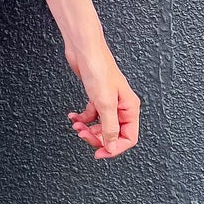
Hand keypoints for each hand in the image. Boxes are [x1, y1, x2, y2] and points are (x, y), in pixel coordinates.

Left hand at [64, 41, 139, 159]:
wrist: (85, 50)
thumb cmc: (99, 69)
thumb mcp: (104, 103)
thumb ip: (109, 127)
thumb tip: (111, 145)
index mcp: (130, 108)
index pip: (129, 137)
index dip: (114, 148)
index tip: (100, 153)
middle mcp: (121, 106)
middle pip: (113, 133)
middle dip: (97, 138)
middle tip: (83, 136)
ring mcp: (108, 102)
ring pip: (101, 125)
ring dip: (88, 129)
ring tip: (76, 126)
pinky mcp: (96, 97)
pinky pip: (91, 115)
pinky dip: (82, 118)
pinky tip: (73, 116)